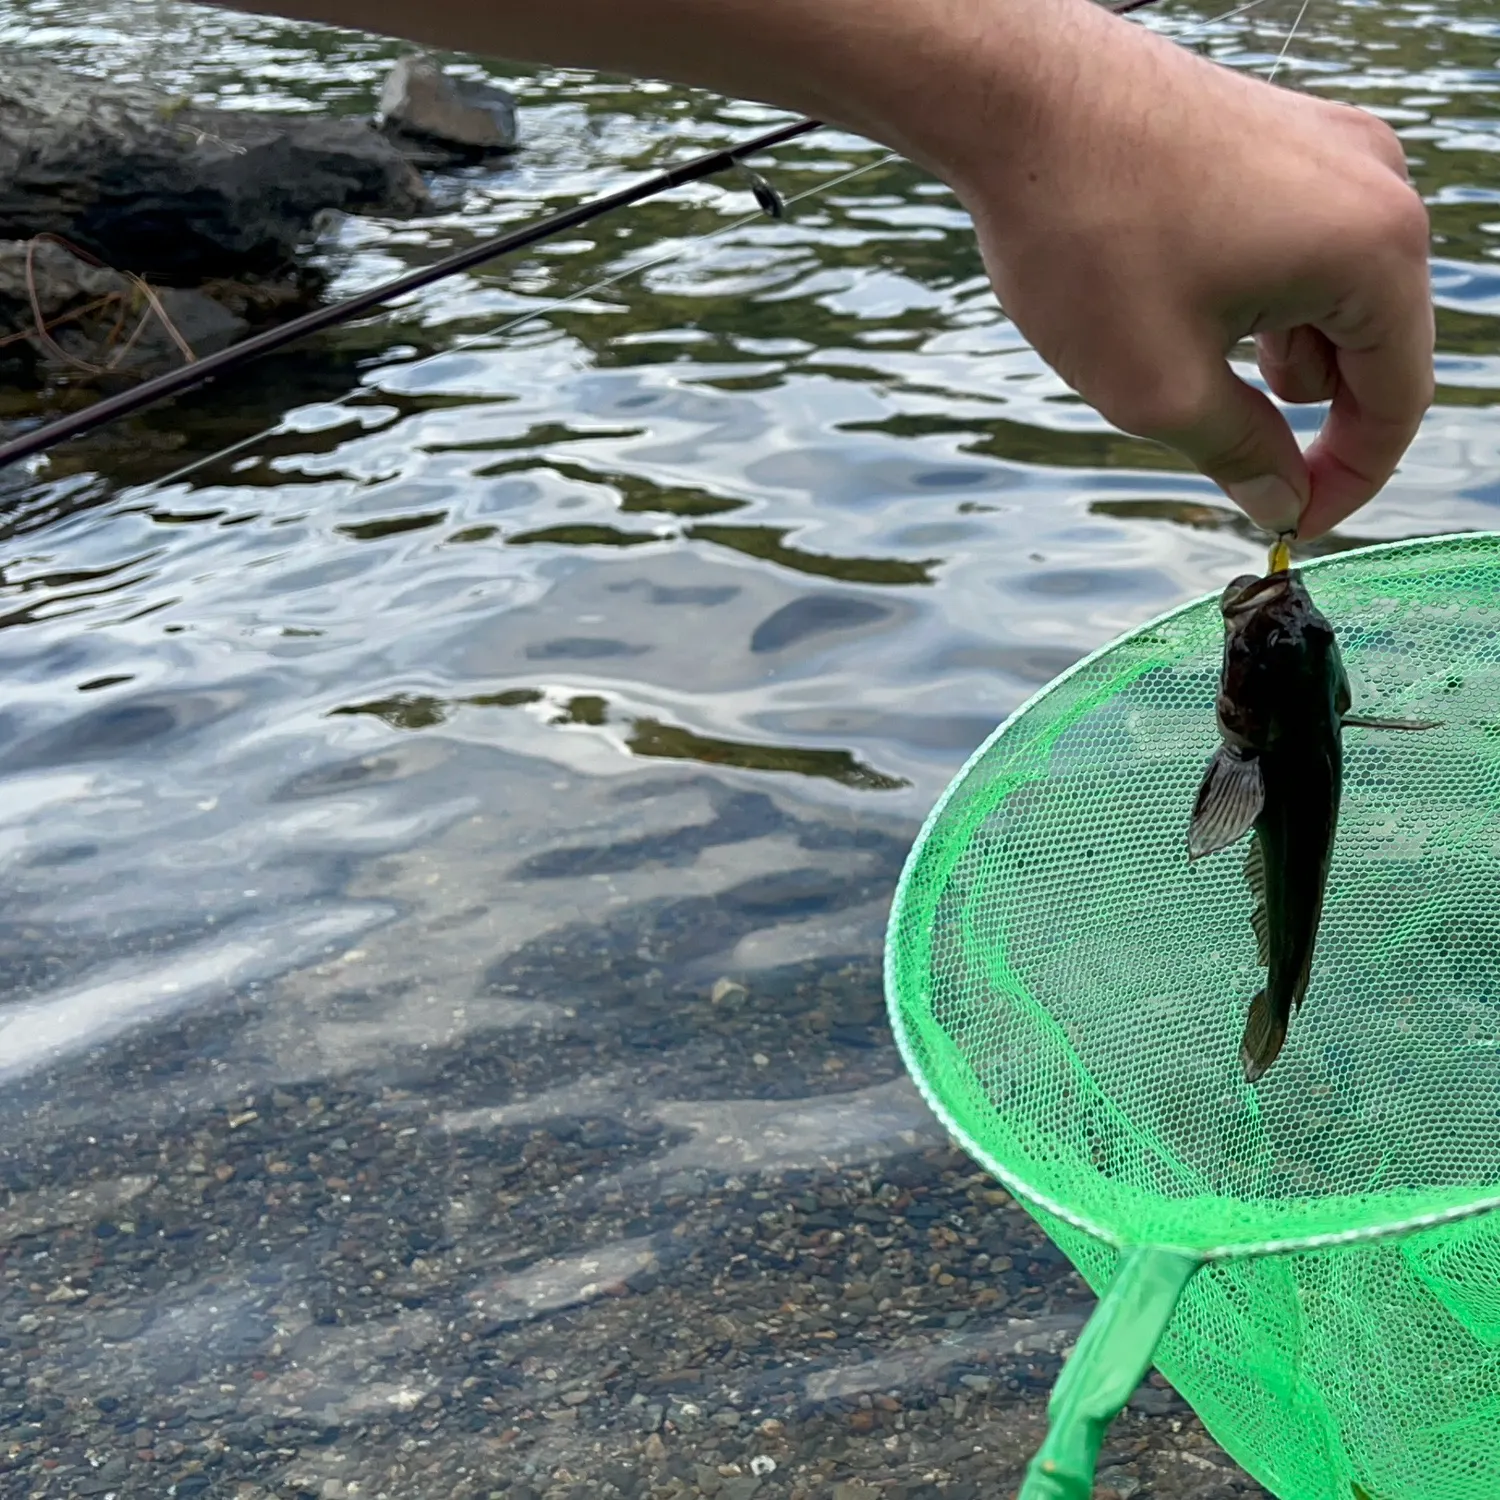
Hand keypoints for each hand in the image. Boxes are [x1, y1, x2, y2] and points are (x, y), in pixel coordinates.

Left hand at [903, 0, 1433, 539]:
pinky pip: (1303, 245)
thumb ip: (1239, 456)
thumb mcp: (1160, 386)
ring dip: (1283, 362)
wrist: (1019, 101)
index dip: (1349, 481)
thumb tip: (1281, 503)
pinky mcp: (1285, 133)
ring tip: (1199, 375)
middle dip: (1312, 422)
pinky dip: (1264, 303)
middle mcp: (1380, 188)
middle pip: (1377, 346)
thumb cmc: (1087, 243)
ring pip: (1336, 297)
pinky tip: (1197, 317)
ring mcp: (1334, 148)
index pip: (1399, 401)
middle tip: (1241, 474)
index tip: (1291, 526)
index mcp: (1375, 252)